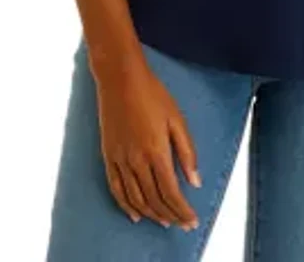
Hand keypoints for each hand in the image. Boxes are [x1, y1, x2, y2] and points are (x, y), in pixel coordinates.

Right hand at [95, 55, 201, 229]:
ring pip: (136, 198)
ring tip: (164, 221)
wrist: (120, 79)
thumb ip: (187, 151)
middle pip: (154, 199)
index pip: (172, 192)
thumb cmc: (153, 94)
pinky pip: (116, 188)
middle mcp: (137, 160)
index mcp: (156, 151)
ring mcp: (120, 159)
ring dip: (151, 213)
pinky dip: (126, 205)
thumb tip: (195, 181)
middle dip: (170, 215)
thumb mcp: (177, 119)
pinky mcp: (108, 156)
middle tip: (182, 223)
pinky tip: (135, 214)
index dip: (182, 210)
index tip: (192, 220)